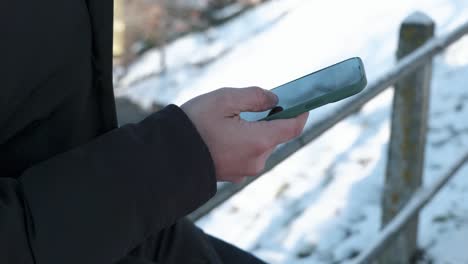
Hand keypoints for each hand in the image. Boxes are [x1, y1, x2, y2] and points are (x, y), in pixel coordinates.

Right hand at [181, 87, 308, 182]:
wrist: (167, 157)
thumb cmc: (194, 125)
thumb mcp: (224, 100)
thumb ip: (254, 97)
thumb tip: (274, 100)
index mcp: (258, 141)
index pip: (293, 128)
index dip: (302, 113)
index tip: (304, 102)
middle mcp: (256, 160)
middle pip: (275, 136)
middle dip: (269, 119)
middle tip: (251, 105)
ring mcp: (245, 170)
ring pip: (260, 145)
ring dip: (253, 131)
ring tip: (229, 120)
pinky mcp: (233, 175)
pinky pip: (247, 155)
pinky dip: (243, 142)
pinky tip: (223, 134)